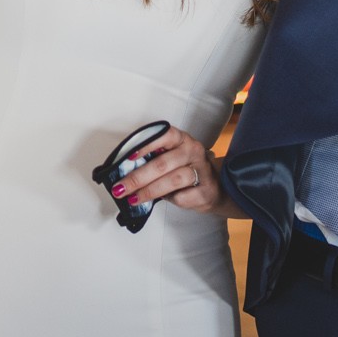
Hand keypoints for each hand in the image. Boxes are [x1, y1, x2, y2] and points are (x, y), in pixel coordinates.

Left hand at [112, 123, 229, 216]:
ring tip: (133, 198)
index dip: (145, 146)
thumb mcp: (173, 158)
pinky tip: (162, 199)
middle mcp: (193, 151)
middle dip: (137, 178)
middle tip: (121, 188)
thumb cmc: (187, 171)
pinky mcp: (206, 190)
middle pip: (162, 164)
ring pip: (171, 181)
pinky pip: (181, 197)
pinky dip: (168, 200)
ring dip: (148, 191)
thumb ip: (154, 159)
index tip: (129, 157)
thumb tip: (126, 171)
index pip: (163, 136)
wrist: (216, 189)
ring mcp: (202, 170)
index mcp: (182, 139)